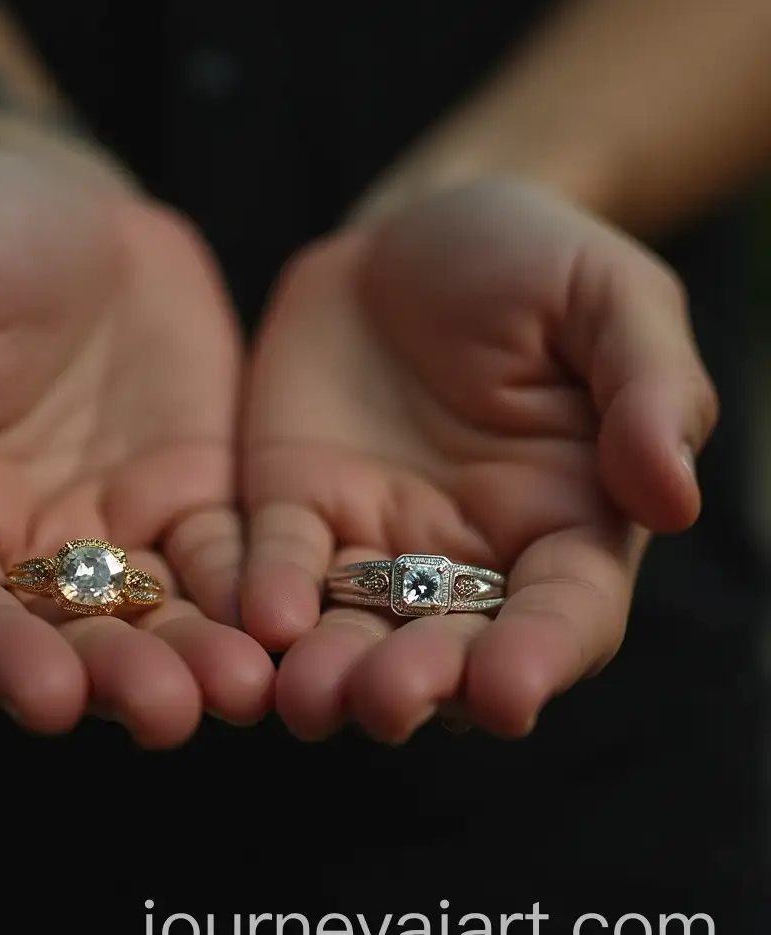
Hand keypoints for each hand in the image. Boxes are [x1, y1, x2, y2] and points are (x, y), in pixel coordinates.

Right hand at [0, 142, 272, 743]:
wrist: (71, 206)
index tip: (45, 698)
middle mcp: (22, 544)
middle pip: (64, 635)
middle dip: (116, 677)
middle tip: (171, 712)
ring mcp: (117, 529)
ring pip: (157, 616)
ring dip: (198, 657)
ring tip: (244, 688)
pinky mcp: (194, 500)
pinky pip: (229, 559)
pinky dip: (257, 594)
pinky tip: (292, 623)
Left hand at [242, 179, 715, 740]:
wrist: (413, 232)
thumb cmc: (532, 259)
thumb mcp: (609, 298)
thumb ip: (650, 390)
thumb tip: (674, 497)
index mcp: (566, 520)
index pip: (564, 614)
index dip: (540, 658)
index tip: (509, 693)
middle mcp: (470, 554)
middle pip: (452, 646)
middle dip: (422, 682)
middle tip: (387, 702)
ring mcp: (376, 538)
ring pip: (358, 629)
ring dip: (334, 672)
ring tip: (310, 698)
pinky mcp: (297, 507)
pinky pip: (280, 563)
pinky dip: (269, 594)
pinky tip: (260, 617)